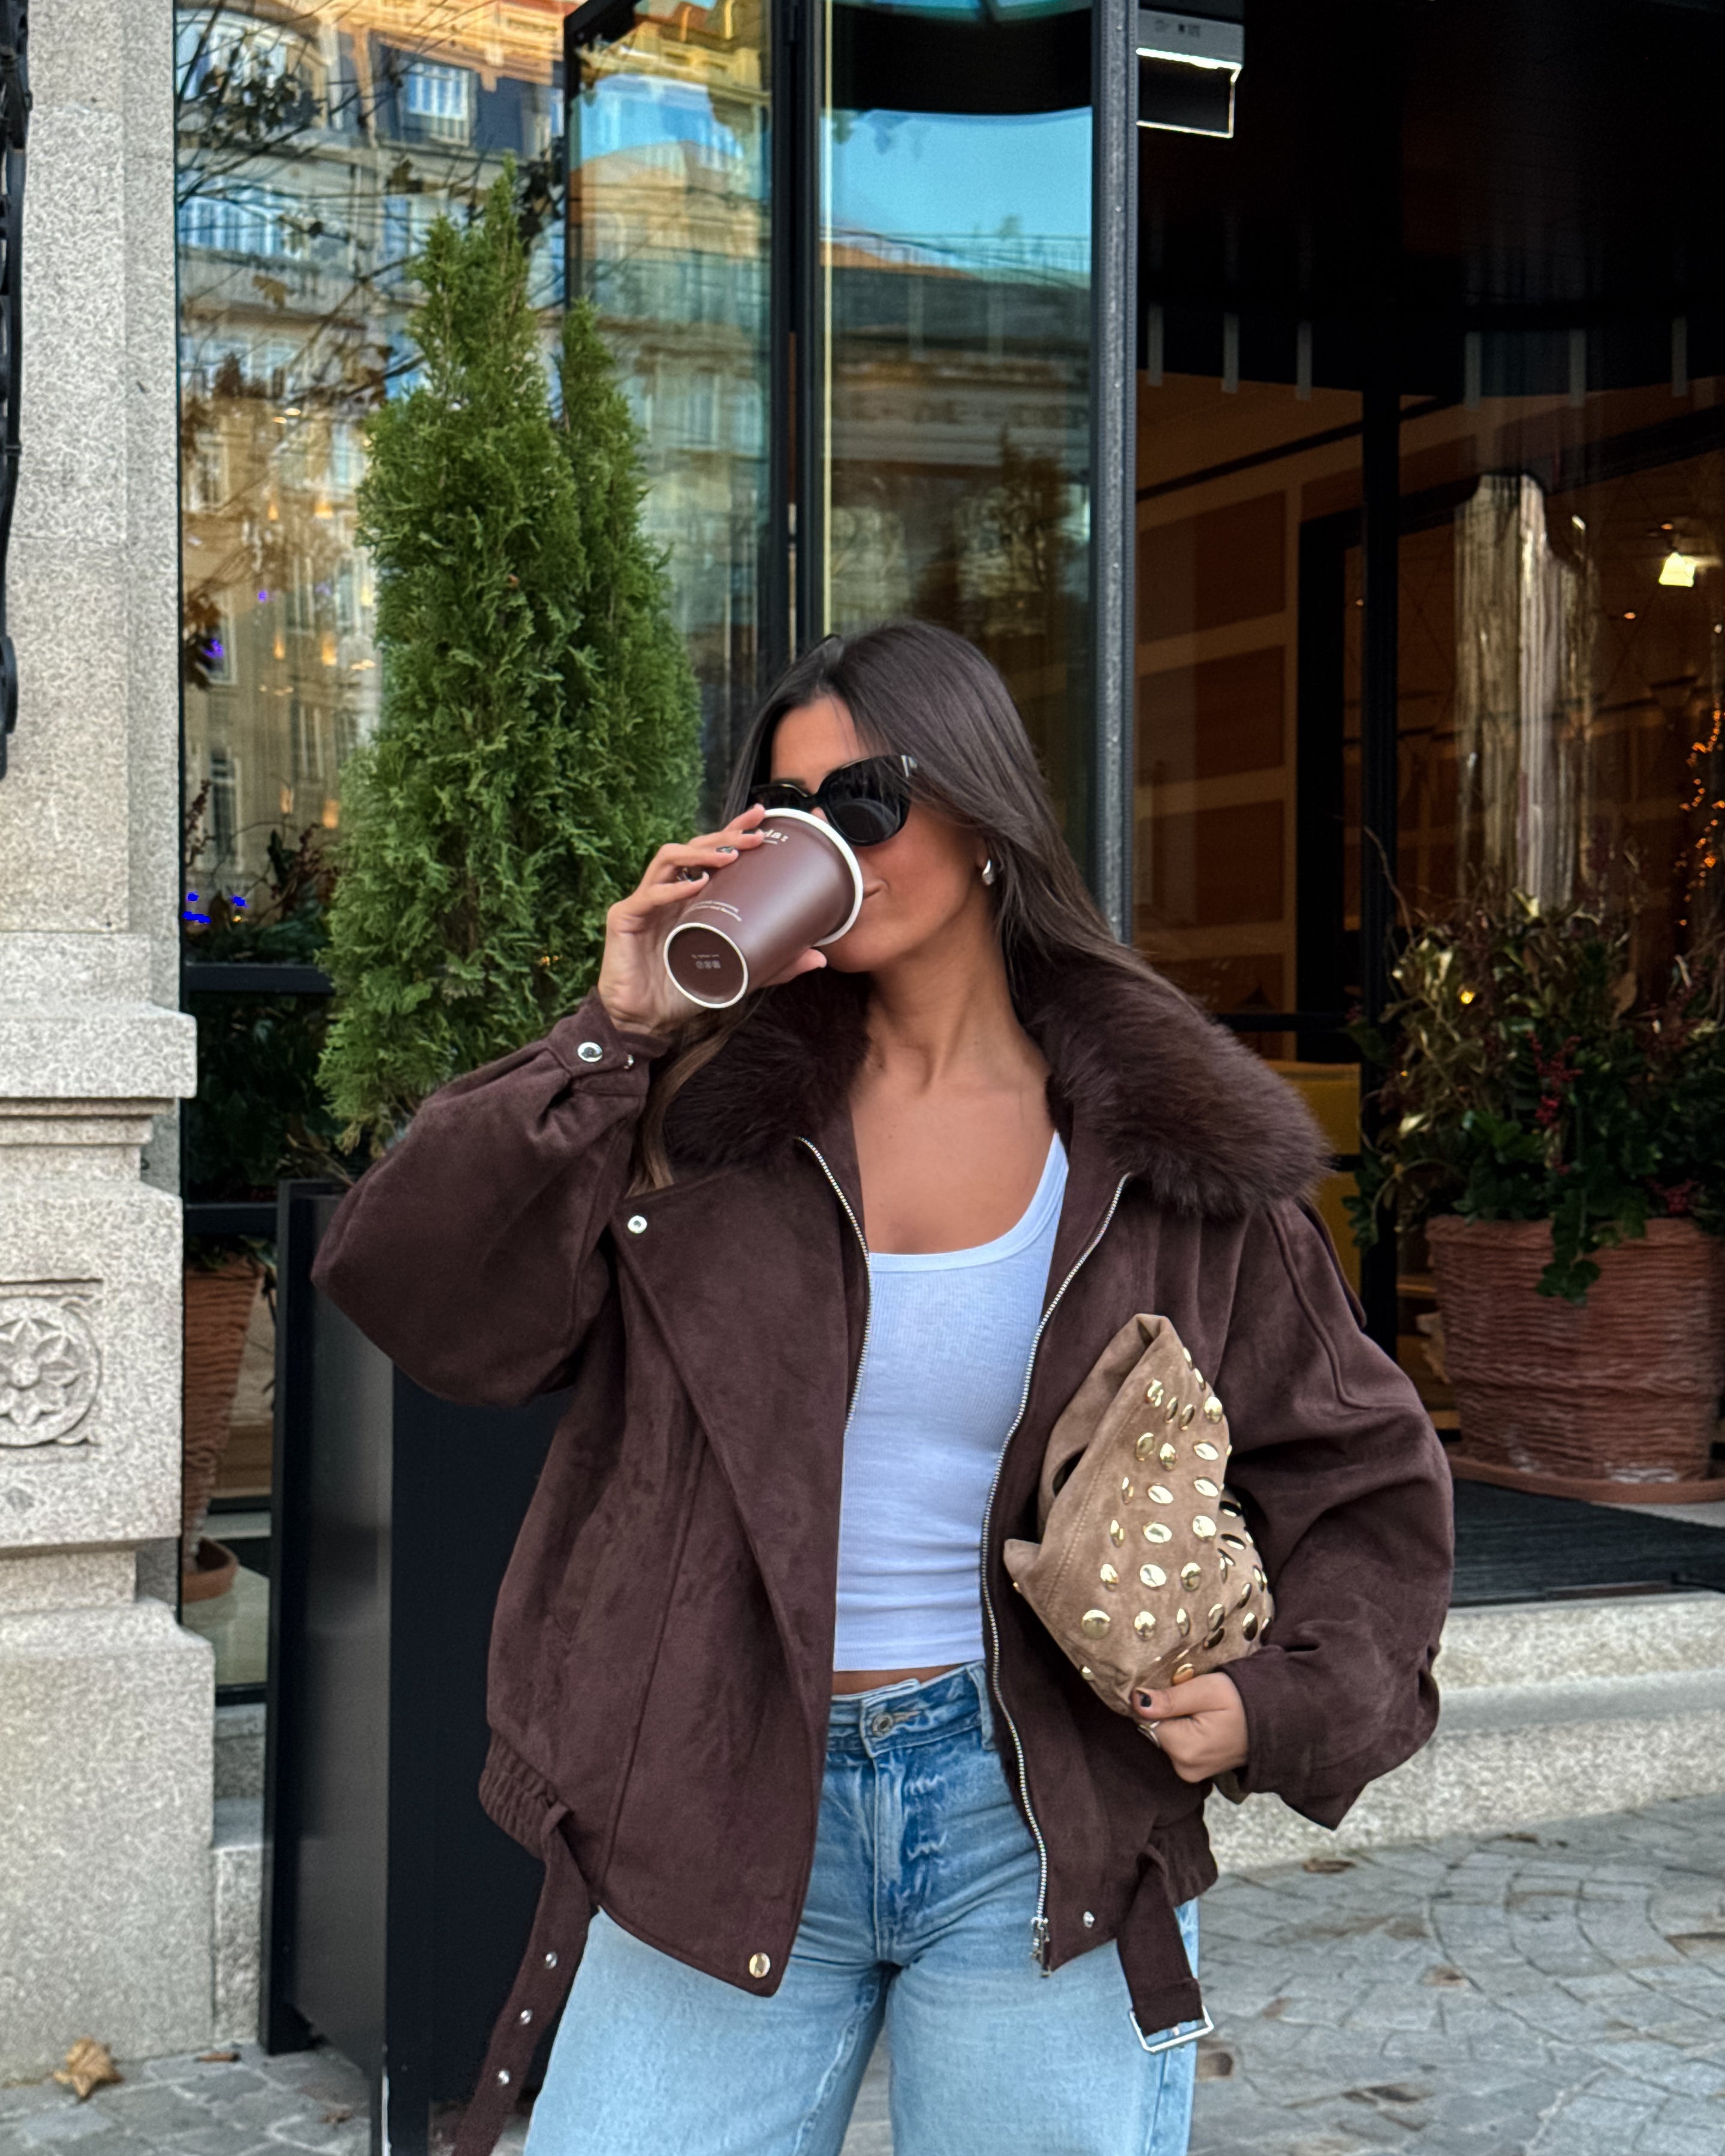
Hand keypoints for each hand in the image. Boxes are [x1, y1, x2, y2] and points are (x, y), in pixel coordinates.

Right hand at [597, 805, 827, 1038]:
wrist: (645, 1022)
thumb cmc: (685, 991)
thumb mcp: (739, 972)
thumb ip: (774, 962)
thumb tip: (819, 956)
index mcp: (692, 897)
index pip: (713, 852)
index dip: (734, 829)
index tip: (763, 816)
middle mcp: (668, 891)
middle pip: (694, 847)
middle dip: (725, 836)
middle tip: (756, 835)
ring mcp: (646, 902)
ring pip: (668, 858)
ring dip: (700, 852)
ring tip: (730, 857)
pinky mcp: (625, 918)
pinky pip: (649, 896)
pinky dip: (673, 888)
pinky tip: (697, 885)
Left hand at [1131, 1672, 1247, 1783]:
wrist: (1274, 1721)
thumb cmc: (1242, 1701)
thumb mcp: (1206, 1690)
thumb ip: (1170, 1699)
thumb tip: (1136, 1701)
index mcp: (1183, 1750)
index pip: (1148, 1722)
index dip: (1157, 1702)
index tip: (1177, 1691)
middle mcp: (1184, 1768)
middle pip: (1156, 1732)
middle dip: (1168, 1713)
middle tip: (1194, 1699)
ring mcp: (1191, 1773)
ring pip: (1167, 1738)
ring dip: (1177, 1722)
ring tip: (1202, 1711)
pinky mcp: (1197, 1770)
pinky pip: (1179, 1746)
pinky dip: (1185, 1732)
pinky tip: (1204, 1723)